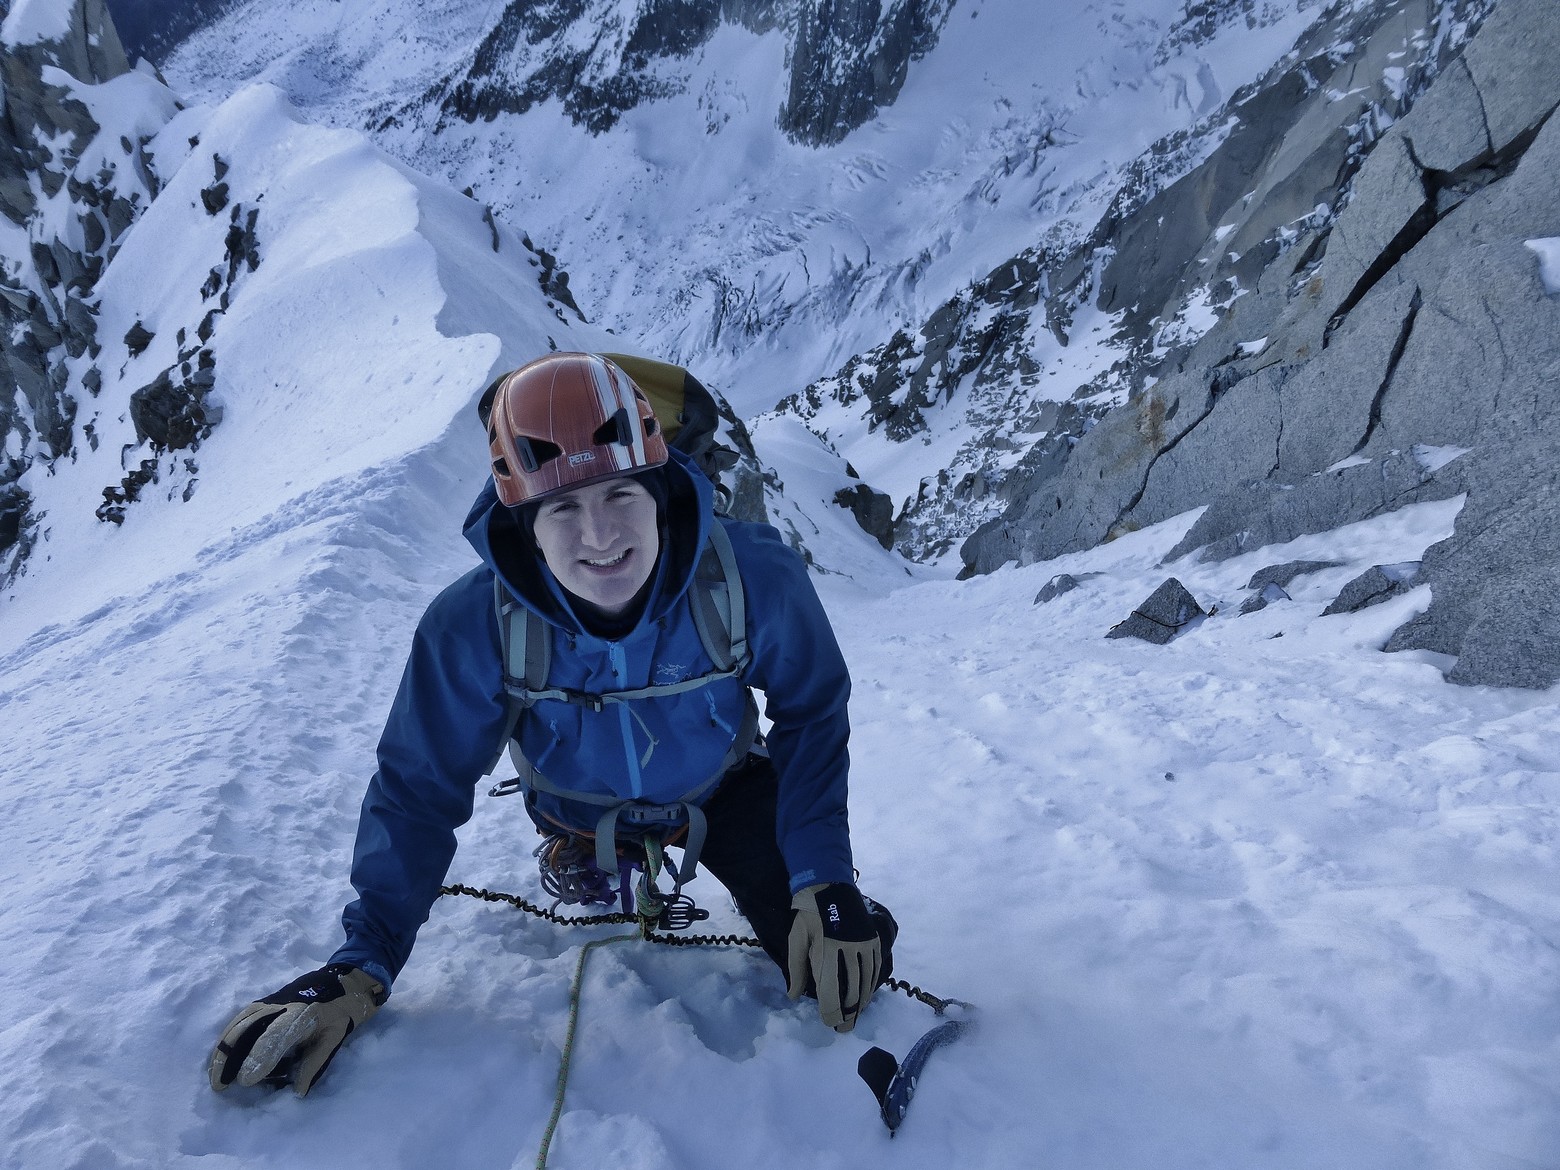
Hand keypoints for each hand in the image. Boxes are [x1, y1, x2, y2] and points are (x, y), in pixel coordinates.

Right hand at [208, 964, 385, 1096]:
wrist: (343, 980)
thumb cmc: (340, 1011)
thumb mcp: (335, 1037)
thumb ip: (315, 1064)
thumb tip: (297, 1092)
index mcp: (303, 1014)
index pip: (275, 1037)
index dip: (259, 1059)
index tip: (246, 1081)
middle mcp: (282, 1005)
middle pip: (248, 1029)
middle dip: (230, 1057)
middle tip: (220, 1085)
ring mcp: (270, 1001)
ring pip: (238, 1023)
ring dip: (223, 1050)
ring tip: (215, 1076)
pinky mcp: (263, 1001)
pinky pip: (239, 1019)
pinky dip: (226, 1038)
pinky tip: (220, 1056)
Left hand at [786, 882, 882, 1031]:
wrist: (829, 884)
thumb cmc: (808, 913)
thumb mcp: (796, 939)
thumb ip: (797, 969)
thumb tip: (794, 996)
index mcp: (827, 951)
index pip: (831, 992)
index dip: (831, 1013)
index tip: (830, 1024)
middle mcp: (848, 950)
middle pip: (853, 991)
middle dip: (849, 1014)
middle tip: (844, 1028)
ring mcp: (863, 944)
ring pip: (867, 982)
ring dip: (862, 1003)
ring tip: (855, 1016)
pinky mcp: (872, 940)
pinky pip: (875, 968)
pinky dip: (872, 984)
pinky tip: (866, 995)